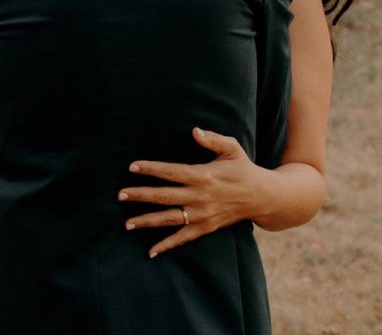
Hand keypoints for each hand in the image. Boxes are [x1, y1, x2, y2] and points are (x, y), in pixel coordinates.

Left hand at [118, 128, 259, 257]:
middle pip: (164, 196)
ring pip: (170, 219)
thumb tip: (194, 131)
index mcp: (203, 175)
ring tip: (127, 223)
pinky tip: (151, 251)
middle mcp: (200, 196)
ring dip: (147, 220)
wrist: (261, 197)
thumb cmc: (243, 168)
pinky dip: (167, 245)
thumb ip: (212, 139)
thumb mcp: (232, 148)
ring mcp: (202, 215)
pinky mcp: (206, 228)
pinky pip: (183, 238)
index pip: (171, 171)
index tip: (132, 166)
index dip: (151, 169)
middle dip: (141, 195)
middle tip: (120, 194)